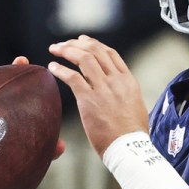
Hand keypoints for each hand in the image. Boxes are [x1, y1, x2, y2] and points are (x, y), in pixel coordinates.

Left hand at [48, 35, 148, 156]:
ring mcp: (103, 89)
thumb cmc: (132, 134)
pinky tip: (52, 68)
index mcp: (128, 80)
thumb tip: (118, 93)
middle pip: (95, 51)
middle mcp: (116, 80)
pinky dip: (60, 70)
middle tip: (62, 44)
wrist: (131, 148)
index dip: (94, 43)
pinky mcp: (89, 101)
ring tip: (54, 50)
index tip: (82, 40)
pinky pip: (72, 78)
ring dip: (66, 51)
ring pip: (83, 59)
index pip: (110, 53)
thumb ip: (124, 94)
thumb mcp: (135, 106)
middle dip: (76, 44)